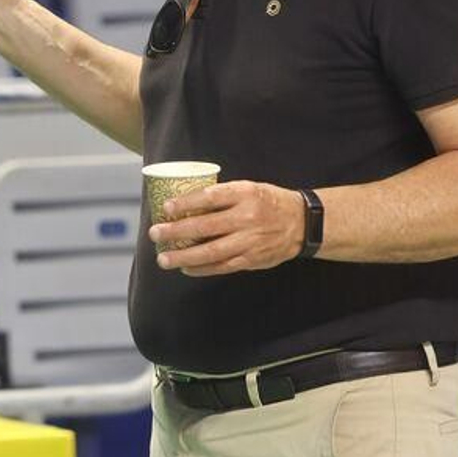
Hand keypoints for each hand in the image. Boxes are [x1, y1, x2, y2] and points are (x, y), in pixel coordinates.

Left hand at [148, 181, 305, 277]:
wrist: (302, 223)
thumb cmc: (268, 202)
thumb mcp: (249, 188)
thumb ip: (223, 195)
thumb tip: (187, 202)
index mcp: (244, 194)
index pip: (209, 198)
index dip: (185, 203)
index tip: (166, 208)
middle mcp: (246, 218)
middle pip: (205, 226)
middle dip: (176, 231)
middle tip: (155, 234)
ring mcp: (249, 241)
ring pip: (211, 251)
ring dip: (184, 256)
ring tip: (164, 259)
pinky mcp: (252, 259)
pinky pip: (222, 266)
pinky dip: (202, 268)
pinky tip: (186, 268)